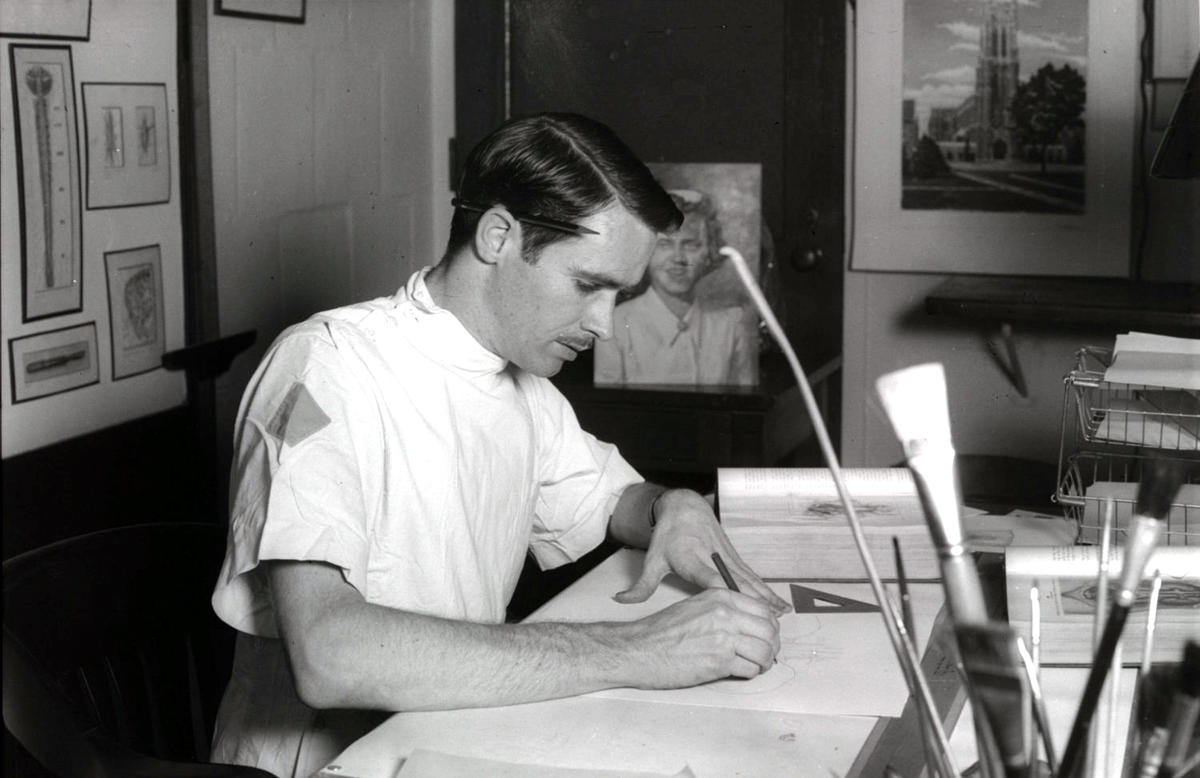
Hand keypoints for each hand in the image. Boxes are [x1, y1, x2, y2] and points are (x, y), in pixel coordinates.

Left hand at [615, 489, 789, 614]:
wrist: (684, 506)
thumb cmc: (667, 535)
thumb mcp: (651, 559)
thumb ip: (640, 585)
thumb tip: (620, 601)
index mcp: (692, 559)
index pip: (708, 576)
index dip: (721, 589)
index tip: (734, 607)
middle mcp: (713, 557)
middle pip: (736, 581)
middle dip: (753, 601)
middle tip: (768, 623)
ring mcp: (727, 556)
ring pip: (750, 579)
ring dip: (767, 597)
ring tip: (782, 615)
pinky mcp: (735, 557)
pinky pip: (753, 576)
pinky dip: (767, 590)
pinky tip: (779, 603)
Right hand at [615, 587, 781, 686]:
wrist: (640, 648)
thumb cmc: (662, 630)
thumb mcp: (696, 606)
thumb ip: (724, 610)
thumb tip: (750, 624)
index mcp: (721, 596)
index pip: (763, 610)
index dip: (770, 627)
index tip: (766, 636)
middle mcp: (725, 614)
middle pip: (769, 631)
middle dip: (772, 645)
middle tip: (766, 654)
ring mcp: (724, 638)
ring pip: (764, 651)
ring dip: (764, 662)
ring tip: (756, 666)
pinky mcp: (719, 662)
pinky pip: (750, 669)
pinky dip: (750, 673)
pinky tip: (741, 672)